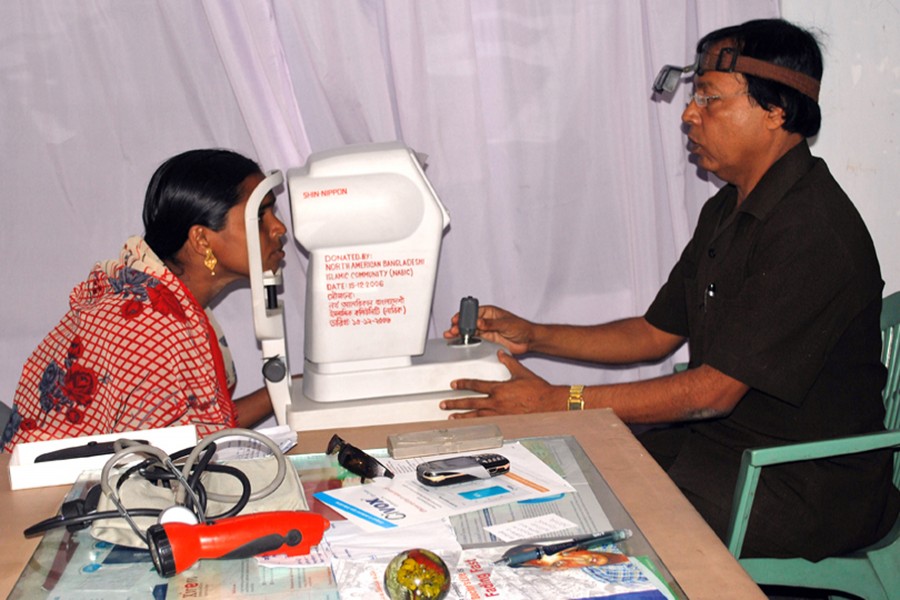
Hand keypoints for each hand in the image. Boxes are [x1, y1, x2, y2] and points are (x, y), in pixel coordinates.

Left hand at [439, 352, 560, 417]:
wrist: (549, 403)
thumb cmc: (538, 390)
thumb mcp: (521, 372)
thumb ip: (509, 362)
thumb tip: (501, 354)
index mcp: (499, 388)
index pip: (476, 385)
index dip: (463, 384)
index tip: (454, 384)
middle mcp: (497, 402)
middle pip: (471, 402)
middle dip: (456, 403)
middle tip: (444, 404)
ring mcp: (500, 414)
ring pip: (476, 416)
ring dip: (463, 416)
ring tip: (452, 417)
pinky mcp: (505, 422)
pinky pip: (487, 424)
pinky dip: (476, 425)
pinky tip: (470, 427)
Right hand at [442, 305, 532, 354]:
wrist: (528, 340)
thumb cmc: (521, 327)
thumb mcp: (505, 324)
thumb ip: (491, 324)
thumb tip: (479, 322)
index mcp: (490, 312)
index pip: (474, 312)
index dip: (465, 315)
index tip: (458, 319)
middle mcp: (487, 320)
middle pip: (469, 321)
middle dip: (460, 324)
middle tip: (453, 329)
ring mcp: (487, 330)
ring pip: (470, 330)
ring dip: (460, 332)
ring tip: (451, 334)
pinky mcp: (488, 340)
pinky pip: (475, 339)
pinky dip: (467, 339)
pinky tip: (459, 340)